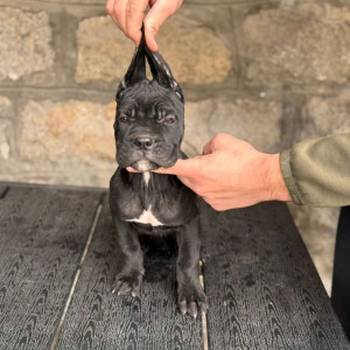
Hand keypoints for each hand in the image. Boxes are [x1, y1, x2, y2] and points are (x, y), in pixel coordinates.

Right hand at [106, 0, 182, 50]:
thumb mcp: (169, 3)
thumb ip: (156, 22)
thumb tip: (150, 44)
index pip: (132, 12)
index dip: (134, 31)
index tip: (142, 43)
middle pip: (119, 12)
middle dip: (128, 30)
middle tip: (140, 38)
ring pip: (112, 8)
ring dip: (122, 23)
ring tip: (137, 28)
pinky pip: (112, 3)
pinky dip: (119, 15)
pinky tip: (131, 18)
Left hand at [128, 133, 290, 210]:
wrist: (265, 178)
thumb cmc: (246, 159)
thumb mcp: (222, 141)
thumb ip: (206, 146)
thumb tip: (203, 154)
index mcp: (197, 169)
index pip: (168, 167)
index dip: (151, 166)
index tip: (133, 167)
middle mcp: (199, 187)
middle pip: (187, 175)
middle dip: (194, 168)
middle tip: (211, 162)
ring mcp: (208, 198)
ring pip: (199, 185)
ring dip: (205, 178)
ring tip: (224, 173)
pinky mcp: (217, 206)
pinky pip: (209, 194)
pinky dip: (215, 188)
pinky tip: (229, 183)